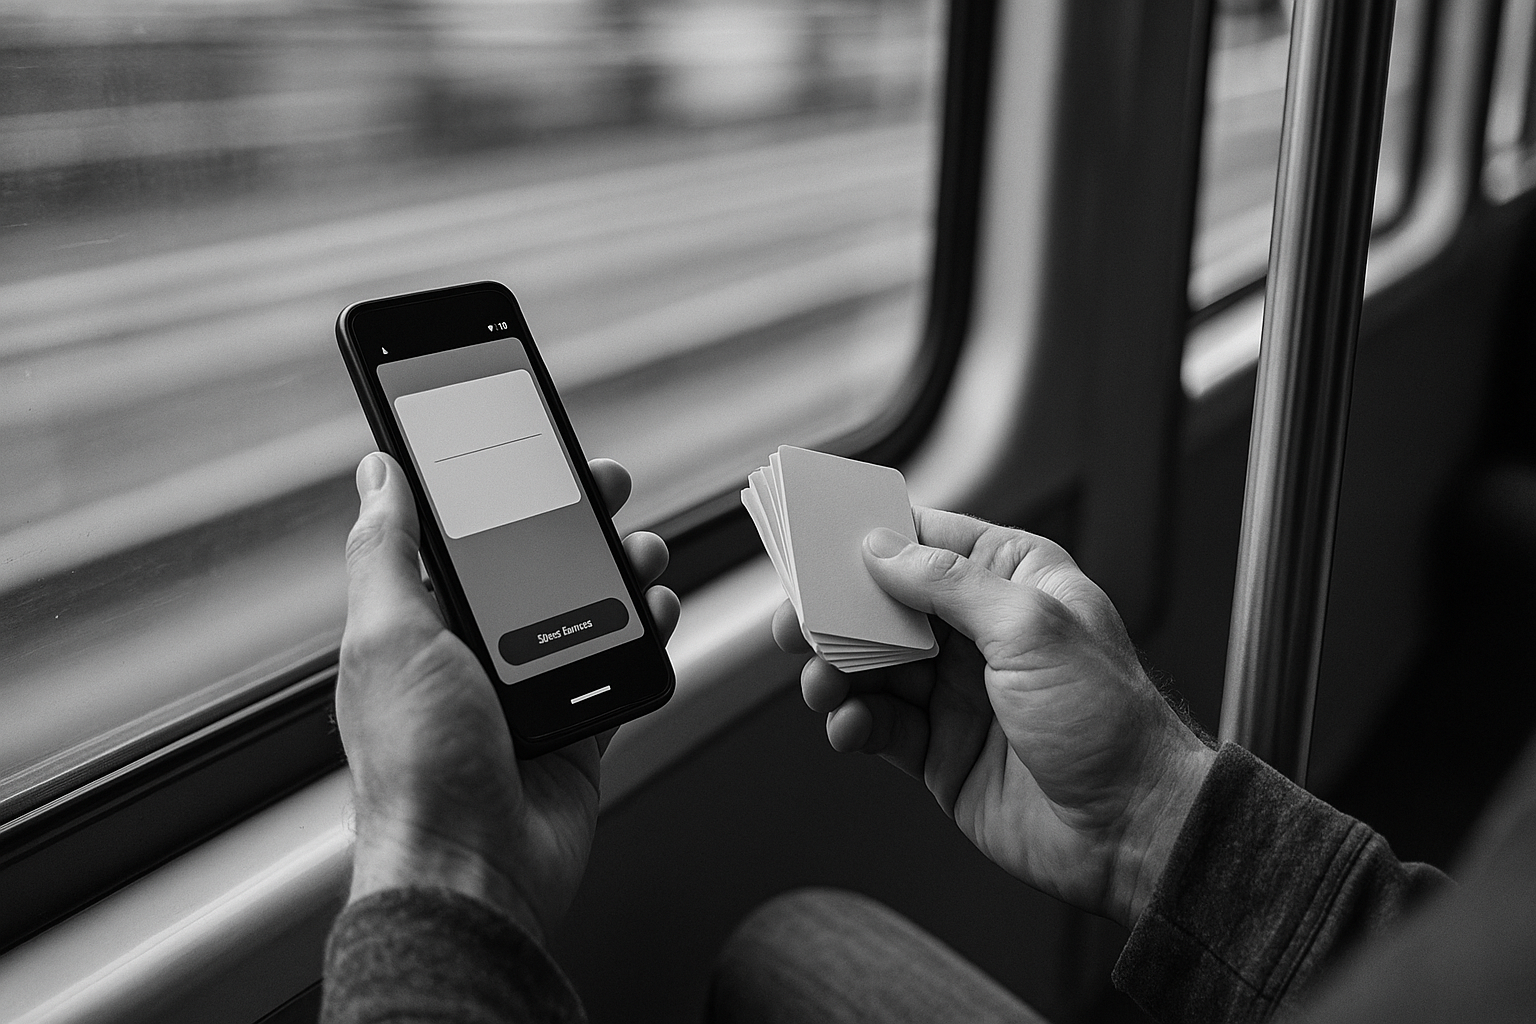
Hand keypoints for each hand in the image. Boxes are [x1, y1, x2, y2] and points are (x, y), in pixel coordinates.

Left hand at [338, 452, 679, 942]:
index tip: (531, 445)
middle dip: (573, 518)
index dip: (497, 485)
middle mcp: (474, 652)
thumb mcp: (389, 636)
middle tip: (605, 483)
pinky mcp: (576, 726)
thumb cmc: (416, 764)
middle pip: (534, 562)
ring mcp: (529, 689)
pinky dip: (645, 633)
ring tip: (642, 548)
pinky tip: (656, 610)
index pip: (460, 533)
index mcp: (420, 624)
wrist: (472, 871)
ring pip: (585, 607)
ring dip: (618, 568)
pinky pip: (620, 665)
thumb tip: (377, 472)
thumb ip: (387, 550)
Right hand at [774, 508, 1213, 927]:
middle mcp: (980, 632)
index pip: (926, 540)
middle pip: (884, 606)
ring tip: (822, 685)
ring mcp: (957, 693)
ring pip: (870, 668)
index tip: (814, 541)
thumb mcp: (1031, 627)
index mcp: (1013, 581)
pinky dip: (854, 724)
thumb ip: (949, 583)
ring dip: (836, 673)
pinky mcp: (940, 750)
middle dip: (835, 613)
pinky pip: (878, 725)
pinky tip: (851, 729)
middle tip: (794, 624)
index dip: (868, 538)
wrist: (1133, 830)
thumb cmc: (1109, 721)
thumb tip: (882, 548)